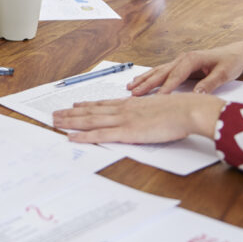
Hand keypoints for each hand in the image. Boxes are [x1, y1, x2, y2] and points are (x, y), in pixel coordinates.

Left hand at [52, 93, 226, 143]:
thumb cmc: (180, 111)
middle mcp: (123, 109)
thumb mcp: (159, 108)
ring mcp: (123, 120)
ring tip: (55, 122)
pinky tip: (71, 137)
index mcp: (131, 104)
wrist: (188, 110)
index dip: (86, 105)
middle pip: (91, 111)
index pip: (103, 104)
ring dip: (70, 121)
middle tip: (55, 114)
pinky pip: (100, 134)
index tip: (73, 104)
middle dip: (71, 113)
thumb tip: (143, 118)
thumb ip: (147, 113)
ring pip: (90, 120)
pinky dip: (83, 136)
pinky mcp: (127, 132)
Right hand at [127, 37, 242, 95]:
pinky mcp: (179, 66)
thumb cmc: (230, 63)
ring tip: (130, 88)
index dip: (166, 87)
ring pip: (157, 71)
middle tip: (134, 93)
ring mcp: (179, 61)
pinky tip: (140, 82)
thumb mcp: (224, 73)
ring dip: (144, 80)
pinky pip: (161, 72)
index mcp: (192, 59)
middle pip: (161, 72)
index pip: (176, 75)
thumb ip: (210, 84)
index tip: (158, 98)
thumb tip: (197, 95)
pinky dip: (149, 77)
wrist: (234, 53)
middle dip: (147, 83)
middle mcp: (182, 58)